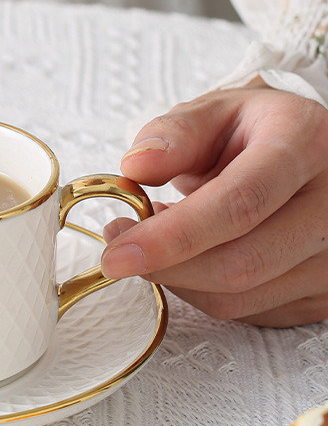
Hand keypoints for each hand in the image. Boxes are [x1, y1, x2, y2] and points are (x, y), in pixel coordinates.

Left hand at [100, 81, 327, 326]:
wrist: (306, 155)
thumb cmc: (254, 134)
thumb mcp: (213, 114)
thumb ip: (174, 135)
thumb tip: (137, 166)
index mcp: (305, 145)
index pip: (239, 204)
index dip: (171, 237)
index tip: (117, 253)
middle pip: (239, 264)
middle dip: (164, 268)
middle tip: (118, 250)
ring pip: (238, 298)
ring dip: (178, 280)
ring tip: (156, 243)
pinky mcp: (322, 293)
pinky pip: (246, 312)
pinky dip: (201, 291)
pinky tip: (192, 258)